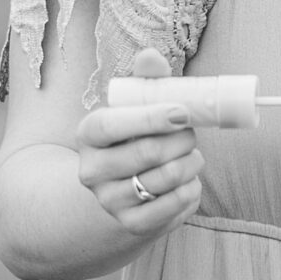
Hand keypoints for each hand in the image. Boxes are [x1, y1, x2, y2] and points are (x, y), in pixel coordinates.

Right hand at [74, 46, 203, 238]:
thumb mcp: (137, 108)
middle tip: (192, 135)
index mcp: (88, 134)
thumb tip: (150, 55)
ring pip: (166, 178)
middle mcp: (91, 170)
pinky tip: (188, 182)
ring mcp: (109, 200)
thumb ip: (146, 81)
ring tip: (192, 157)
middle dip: (182, 140)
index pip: (112, 125)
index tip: (182, 112)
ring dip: (191, 163)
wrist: (126, 190)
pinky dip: (192, 189)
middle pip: (147, 153)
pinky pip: (175, 205)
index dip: (150, 117)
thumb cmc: (137, 137)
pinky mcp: (133, 224)